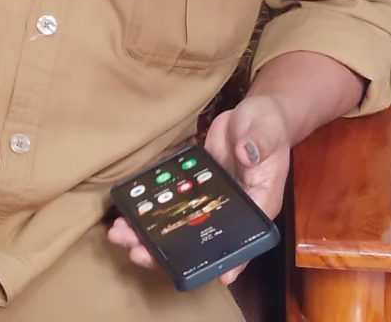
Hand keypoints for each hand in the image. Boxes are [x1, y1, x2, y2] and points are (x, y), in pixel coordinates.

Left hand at [107, 94, 290, 284]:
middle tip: (135, 250)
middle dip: (167, 251)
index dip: (225, 262)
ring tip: (121, 232)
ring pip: (180, 225)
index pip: (241, 244)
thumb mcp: (266, 132)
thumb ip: (259, 144)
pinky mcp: (195, 184)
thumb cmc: (269, 127)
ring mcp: (210, 199)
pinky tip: (129, 209)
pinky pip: (173, 201)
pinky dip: (152, 207)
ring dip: (151, 232)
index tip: (199, 276)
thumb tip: (246, 154)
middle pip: (199, 241)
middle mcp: (231, 211)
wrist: (253, 114)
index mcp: (256, 207)